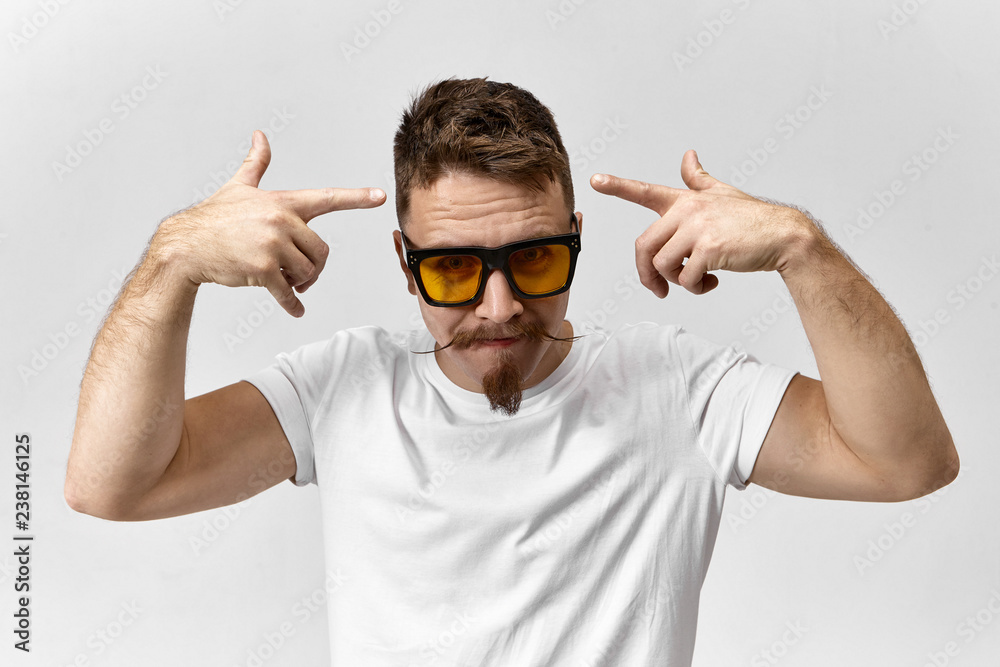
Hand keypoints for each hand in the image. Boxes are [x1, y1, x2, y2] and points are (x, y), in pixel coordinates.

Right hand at [153, 130, 385, 316]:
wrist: (186, 245)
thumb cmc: (214, 218)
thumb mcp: (238, 187)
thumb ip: (256, 163)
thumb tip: (261, 136)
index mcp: (282, 203)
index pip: (327, 198)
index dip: (356, 197)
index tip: (379, 196)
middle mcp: (281, 221)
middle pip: (321, 251)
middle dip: (313, 267)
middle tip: (300, 275)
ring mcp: (272, 245)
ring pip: (308, 272)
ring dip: (301, 283)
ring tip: (286, 281)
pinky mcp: (261, 269)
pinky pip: (288, 292)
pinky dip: (293, 304)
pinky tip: (295, 308)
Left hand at [590, 150, 812, 296]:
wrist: (784, 235)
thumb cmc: (753, 219)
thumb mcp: (722, 194)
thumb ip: (698, 180)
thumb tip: (687, 156)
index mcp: (686, 200)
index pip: (646, 191)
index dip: (618, 186)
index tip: (596, 180)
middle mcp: (687, 211)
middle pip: (644, 246)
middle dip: (647, 274)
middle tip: (659, 289)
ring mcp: (698, 229)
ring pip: (662, 265)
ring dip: (677, 282)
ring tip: (698, 280)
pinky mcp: (709, 249)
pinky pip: (685, 278)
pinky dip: (695, 288)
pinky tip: (711, 283)